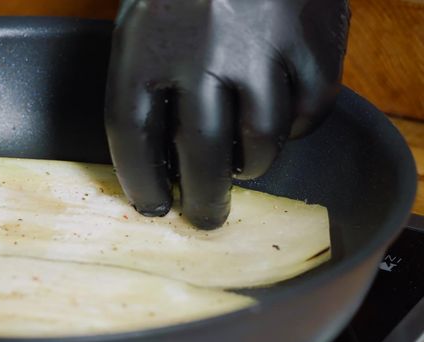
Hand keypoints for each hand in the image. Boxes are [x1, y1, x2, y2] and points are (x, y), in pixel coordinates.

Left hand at [105, 0, 349, 228]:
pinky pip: (309, 111)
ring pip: (262, 141)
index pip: (132, 133)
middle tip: (204, 218)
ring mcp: (262, 46)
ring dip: (251, 165)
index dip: (140, 181)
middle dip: (203, 199)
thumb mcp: (143, 19)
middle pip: (201, 152)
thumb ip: (144, 78)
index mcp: (146, 42)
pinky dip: (294, 127)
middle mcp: (203, 49)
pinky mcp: (312, 39)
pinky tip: (278, 119)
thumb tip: (158, 151)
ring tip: (241, 165)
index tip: (151, 206)